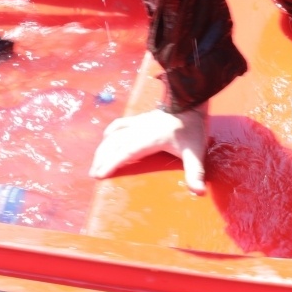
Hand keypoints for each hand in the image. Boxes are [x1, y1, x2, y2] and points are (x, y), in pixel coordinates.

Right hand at [89, 105, 208, 193]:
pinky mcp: (140, 118)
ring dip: (103, 148)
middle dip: (102, 159)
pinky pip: (119, 125)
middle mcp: (139, 130)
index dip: (112, 163)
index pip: (126, 152)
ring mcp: (138, 122)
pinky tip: (106, 138)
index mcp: (149, 139)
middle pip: (114, 144)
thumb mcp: (195, 151)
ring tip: (96, 162)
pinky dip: (110, 133)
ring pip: (114, 135)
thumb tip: (198, 192)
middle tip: (93, 174)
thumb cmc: (192, 126)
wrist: (191, 99)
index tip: (100, 174)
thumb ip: (195, 171)